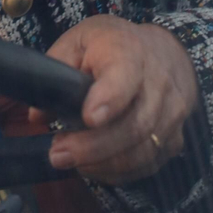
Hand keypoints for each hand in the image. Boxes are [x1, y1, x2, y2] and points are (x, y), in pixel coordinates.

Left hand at [40, 15, 198, 182]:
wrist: (167, 52)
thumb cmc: (115, 46)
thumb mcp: (80, 40)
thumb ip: (56, 71)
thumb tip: (37, 116)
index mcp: (129, 52)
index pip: (125, 77)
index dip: (109, 99)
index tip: (88, 117)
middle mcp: (159, 84)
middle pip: (133, 125)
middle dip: (93, 147)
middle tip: (57, 155)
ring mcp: (171, 114)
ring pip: (142, 151)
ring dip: (102, 163)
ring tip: (69, 161)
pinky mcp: (174, 139)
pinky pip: (148, 164)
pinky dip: (117, 172)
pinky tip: (93, 166)